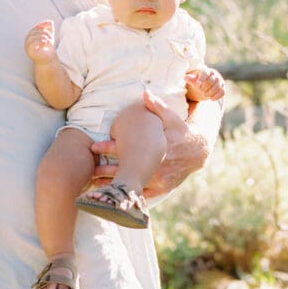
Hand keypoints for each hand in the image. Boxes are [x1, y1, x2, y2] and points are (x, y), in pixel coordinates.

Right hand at [24, 20, 56, 63]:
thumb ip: (49, 27)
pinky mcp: (29, 50)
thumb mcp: (49, 35)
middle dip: (46, 33)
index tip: (51, 32)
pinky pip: (34, 42)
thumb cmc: (47, 48)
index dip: (45, 27)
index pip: (38, 27)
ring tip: (48, 43)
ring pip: (36, 35)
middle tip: (50, 40)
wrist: (48, 59)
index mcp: (31, 34)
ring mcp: (27, 45)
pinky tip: (45, 44)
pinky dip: (42, 41)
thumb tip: (49, 21)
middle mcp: (27, 39)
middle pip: (37, 30)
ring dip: (45, 38)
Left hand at [90, 89, 209, 198]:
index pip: (129, 148)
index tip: (94, 147)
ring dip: (116, 185)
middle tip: (90, 171)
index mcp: (158, 148)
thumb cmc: (181, 131)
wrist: (198, 151)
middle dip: (107, 171)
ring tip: (96, 185)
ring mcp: (161, 179)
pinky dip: (129, 195)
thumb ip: (158, 107)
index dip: (109, 148)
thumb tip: (145, 93)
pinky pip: (143, 193)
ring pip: (134, 184)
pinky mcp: (163, 187)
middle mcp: (158, 166)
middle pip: (128, 170)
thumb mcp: (172, 118)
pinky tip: (115, 195)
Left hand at [185, 67, 224, 101]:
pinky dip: (218, 96)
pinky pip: (222, 92)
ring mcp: (220, 81)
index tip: (197, 85)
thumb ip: (190, 79)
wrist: (205, 84)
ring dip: (211, 92)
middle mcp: (214, 74)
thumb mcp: (193, 80)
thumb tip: (185, 77)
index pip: (205, 73)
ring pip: (218, 86)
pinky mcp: (223, 87)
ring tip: (205, 95)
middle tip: (200, 91)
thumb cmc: (198, 81)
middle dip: (206, 87)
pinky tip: (212, 99)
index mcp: (206, 71)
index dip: (201, 79)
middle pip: (211, 80)